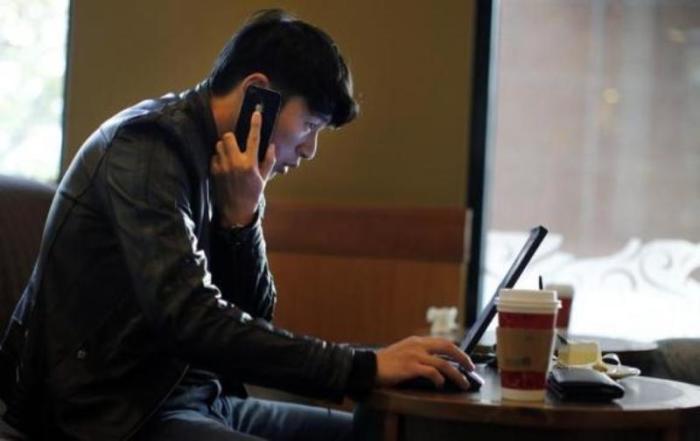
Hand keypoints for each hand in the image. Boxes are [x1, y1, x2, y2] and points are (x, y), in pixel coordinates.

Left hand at [211, 111, 275, 226]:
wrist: (236, 210)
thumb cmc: (252, 194)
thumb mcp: (264, 178)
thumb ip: (268, 160)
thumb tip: (271, 145)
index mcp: (250, 164)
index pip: (254, 138)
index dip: (255, 124)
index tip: (256, 114)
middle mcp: (236, 163)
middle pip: (228, 137)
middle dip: (231, 137)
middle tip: (236, 144)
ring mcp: (223, 167)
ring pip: (219, 145)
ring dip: (224, 147)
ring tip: (230, 156)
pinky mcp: (214, 172)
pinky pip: (214, 156)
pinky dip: (218, 158)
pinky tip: (224, 166)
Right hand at [375, 336, 474, 390]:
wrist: (369, 366)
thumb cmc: (386, 362)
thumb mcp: (404, 351)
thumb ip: (418, 353)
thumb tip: (436, 362)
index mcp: (417, 341)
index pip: (443, 341)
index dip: (457, 350)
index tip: (465, 359)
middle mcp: (418, 345)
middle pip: (448, 348)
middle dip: (463, 358)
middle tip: (471, 368)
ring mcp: (415, 356)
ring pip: (443, 363)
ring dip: (457, 374)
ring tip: (463, 383)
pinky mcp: (410, 367)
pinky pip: (431, 373)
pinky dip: (439, 379)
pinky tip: (441, 385)